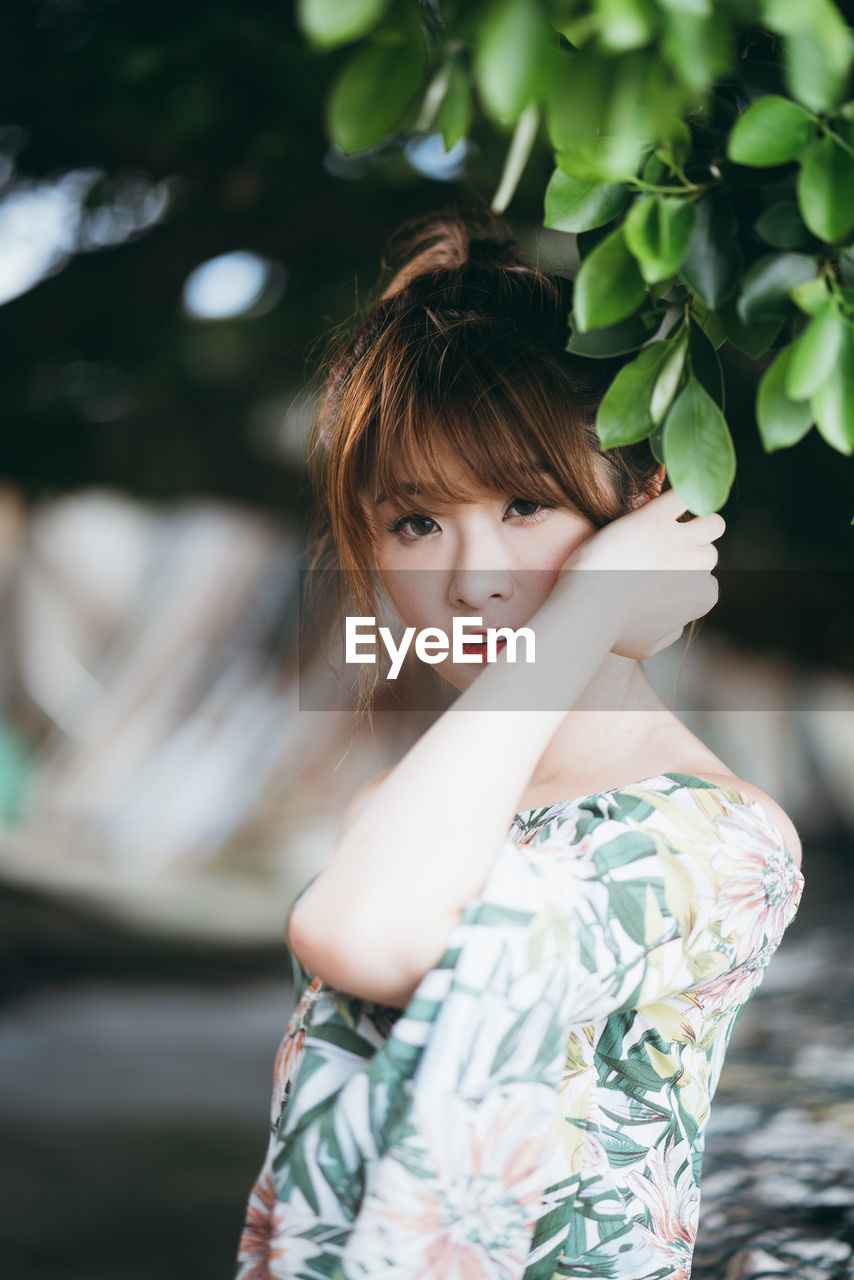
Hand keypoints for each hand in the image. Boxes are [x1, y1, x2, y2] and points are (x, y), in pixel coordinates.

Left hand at [557, 488, 724, 659]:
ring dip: (696, 523)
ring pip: (711, 522)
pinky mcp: (654, 517)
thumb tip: (677, 621)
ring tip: (665, 529)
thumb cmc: (611, 632)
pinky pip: (682, 494)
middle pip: (708, 551)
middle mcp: (698, 566)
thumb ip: (671, 629)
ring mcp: (679, 538)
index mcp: (702, 596)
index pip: (706, 581)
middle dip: (690, 551)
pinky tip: (656, 506)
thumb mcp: (648, 644)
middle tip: (657, 554)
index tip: (658, 581)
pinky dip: (680, 494)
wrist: (587, 609)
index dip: (684, 580)